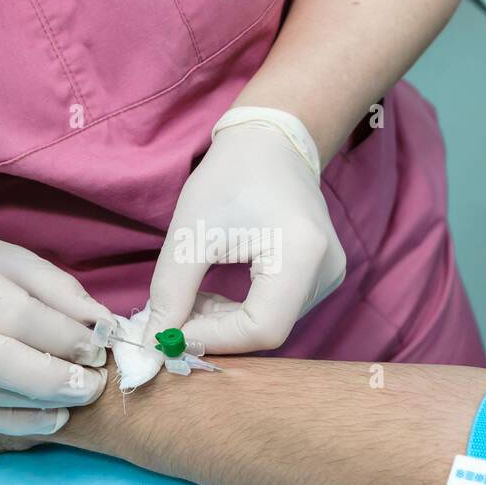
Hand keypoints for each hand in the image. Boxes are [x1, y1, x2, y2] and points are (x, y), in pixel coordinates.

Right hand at [0, 231, 109, 435]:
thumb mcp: (7, 257)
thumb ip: (56, 288)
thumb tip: (102, 323)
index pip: (21, 317)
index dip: (66, 337)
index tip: (99, 346)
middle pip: (3, 366)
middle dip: (58, 380)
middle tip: (95, 383)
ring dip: (46, 404)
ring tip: (82, 395)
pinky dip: (22, 424)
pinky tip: (54, 417)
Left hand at [144, 112, 345, 352]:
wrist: (270, 142)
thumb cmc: (231, 176)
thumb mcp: (191, 231)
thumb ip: (171, 291)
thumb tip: (155, 342)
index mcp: (301, 253)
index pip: (263, 328)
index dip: (215, 338)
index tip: (173, 330)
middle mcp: (327, 270)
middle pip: (268, 330)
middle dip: (216, 330)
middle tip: (176, 314)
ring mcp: (329, 275)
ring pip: (271, 324)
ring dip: (226, 322)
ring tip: (194, 296)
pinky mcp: (321, 276)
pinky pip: (278, 311)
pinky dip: (241, 311)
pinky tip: (217, 292)